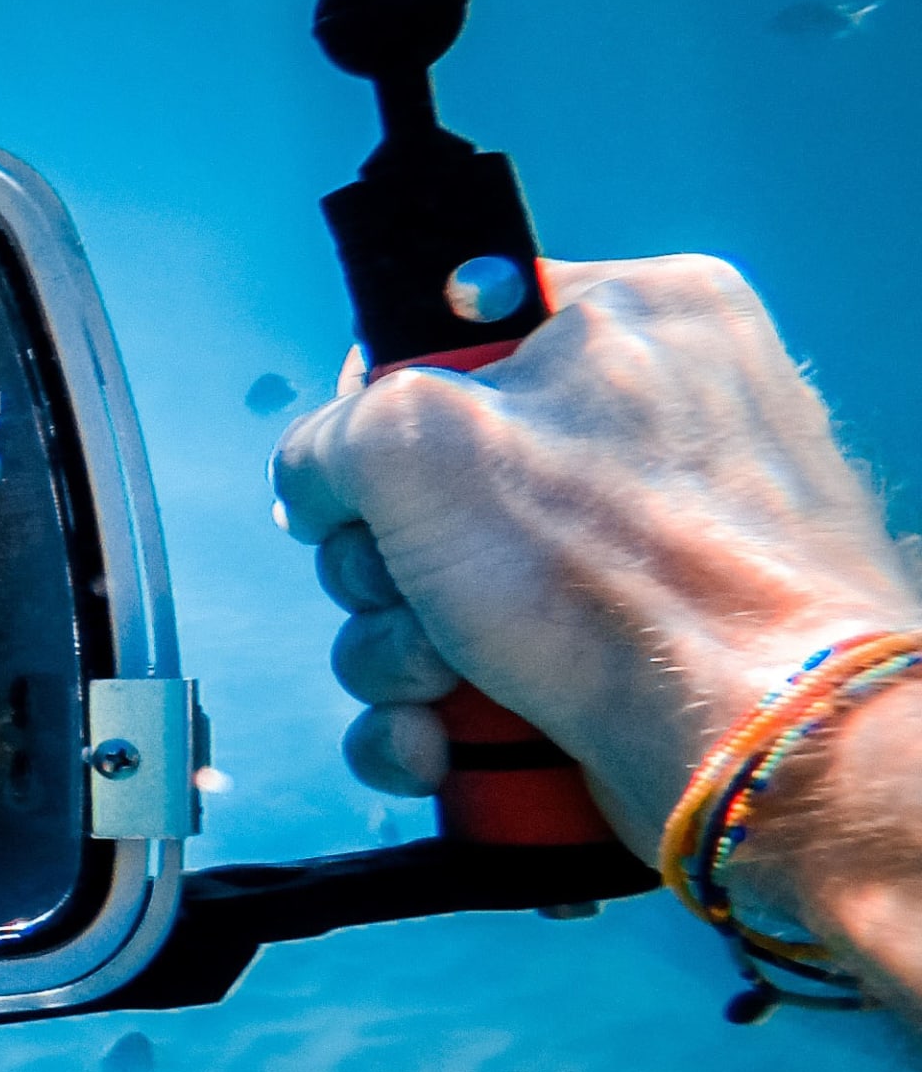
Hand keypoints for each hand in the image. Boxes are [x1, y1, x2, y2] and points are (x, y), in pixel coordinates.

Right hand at [272, 255, 920, 854]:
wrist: (751, 754)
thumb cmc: (627, 583)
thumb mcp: (413, 440)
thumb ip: (329, 431)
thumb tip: (319, 485)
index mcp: (641, 317)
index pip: (447, 335)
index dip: (378, 418)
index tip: (374, 484)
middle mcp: (657, 423)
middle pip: (427, 480)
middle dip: (386, 570)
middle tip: (416, 594)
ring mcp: (646, 547)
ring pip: (441, 591)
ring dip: (400, 655)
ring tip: (443, 684)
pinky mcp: (628, 653)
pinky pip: (485, 672)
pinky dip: (443, 719)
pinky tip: (444, 743)